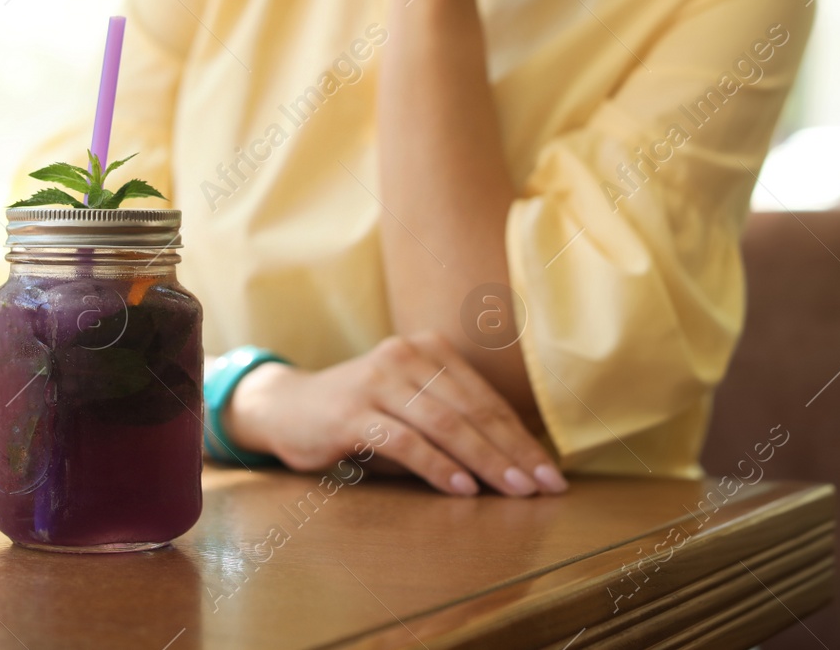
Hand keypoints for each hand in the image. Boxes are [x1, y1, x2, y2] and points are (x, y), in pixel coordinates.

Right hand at [221, 331, 566, 496]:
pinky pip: (406, 441)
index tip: (551, 473)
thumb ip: (453, 424)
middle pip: (473, 409)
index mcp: (428, 349)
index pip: (486, 398)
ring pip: (446, 423)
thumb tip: (515, 465)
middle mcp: (405, 356)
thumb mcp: (409, 409)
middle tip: (544, 486)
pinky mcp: (352, 412)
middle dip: (514, 452)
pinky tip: (462, 488)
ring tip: (514, 490)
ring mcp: (378, 381)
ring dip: (486, 461)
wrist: (287, 409)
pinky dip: (438, 466)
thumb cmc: (360, 415)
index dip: (522, 438)